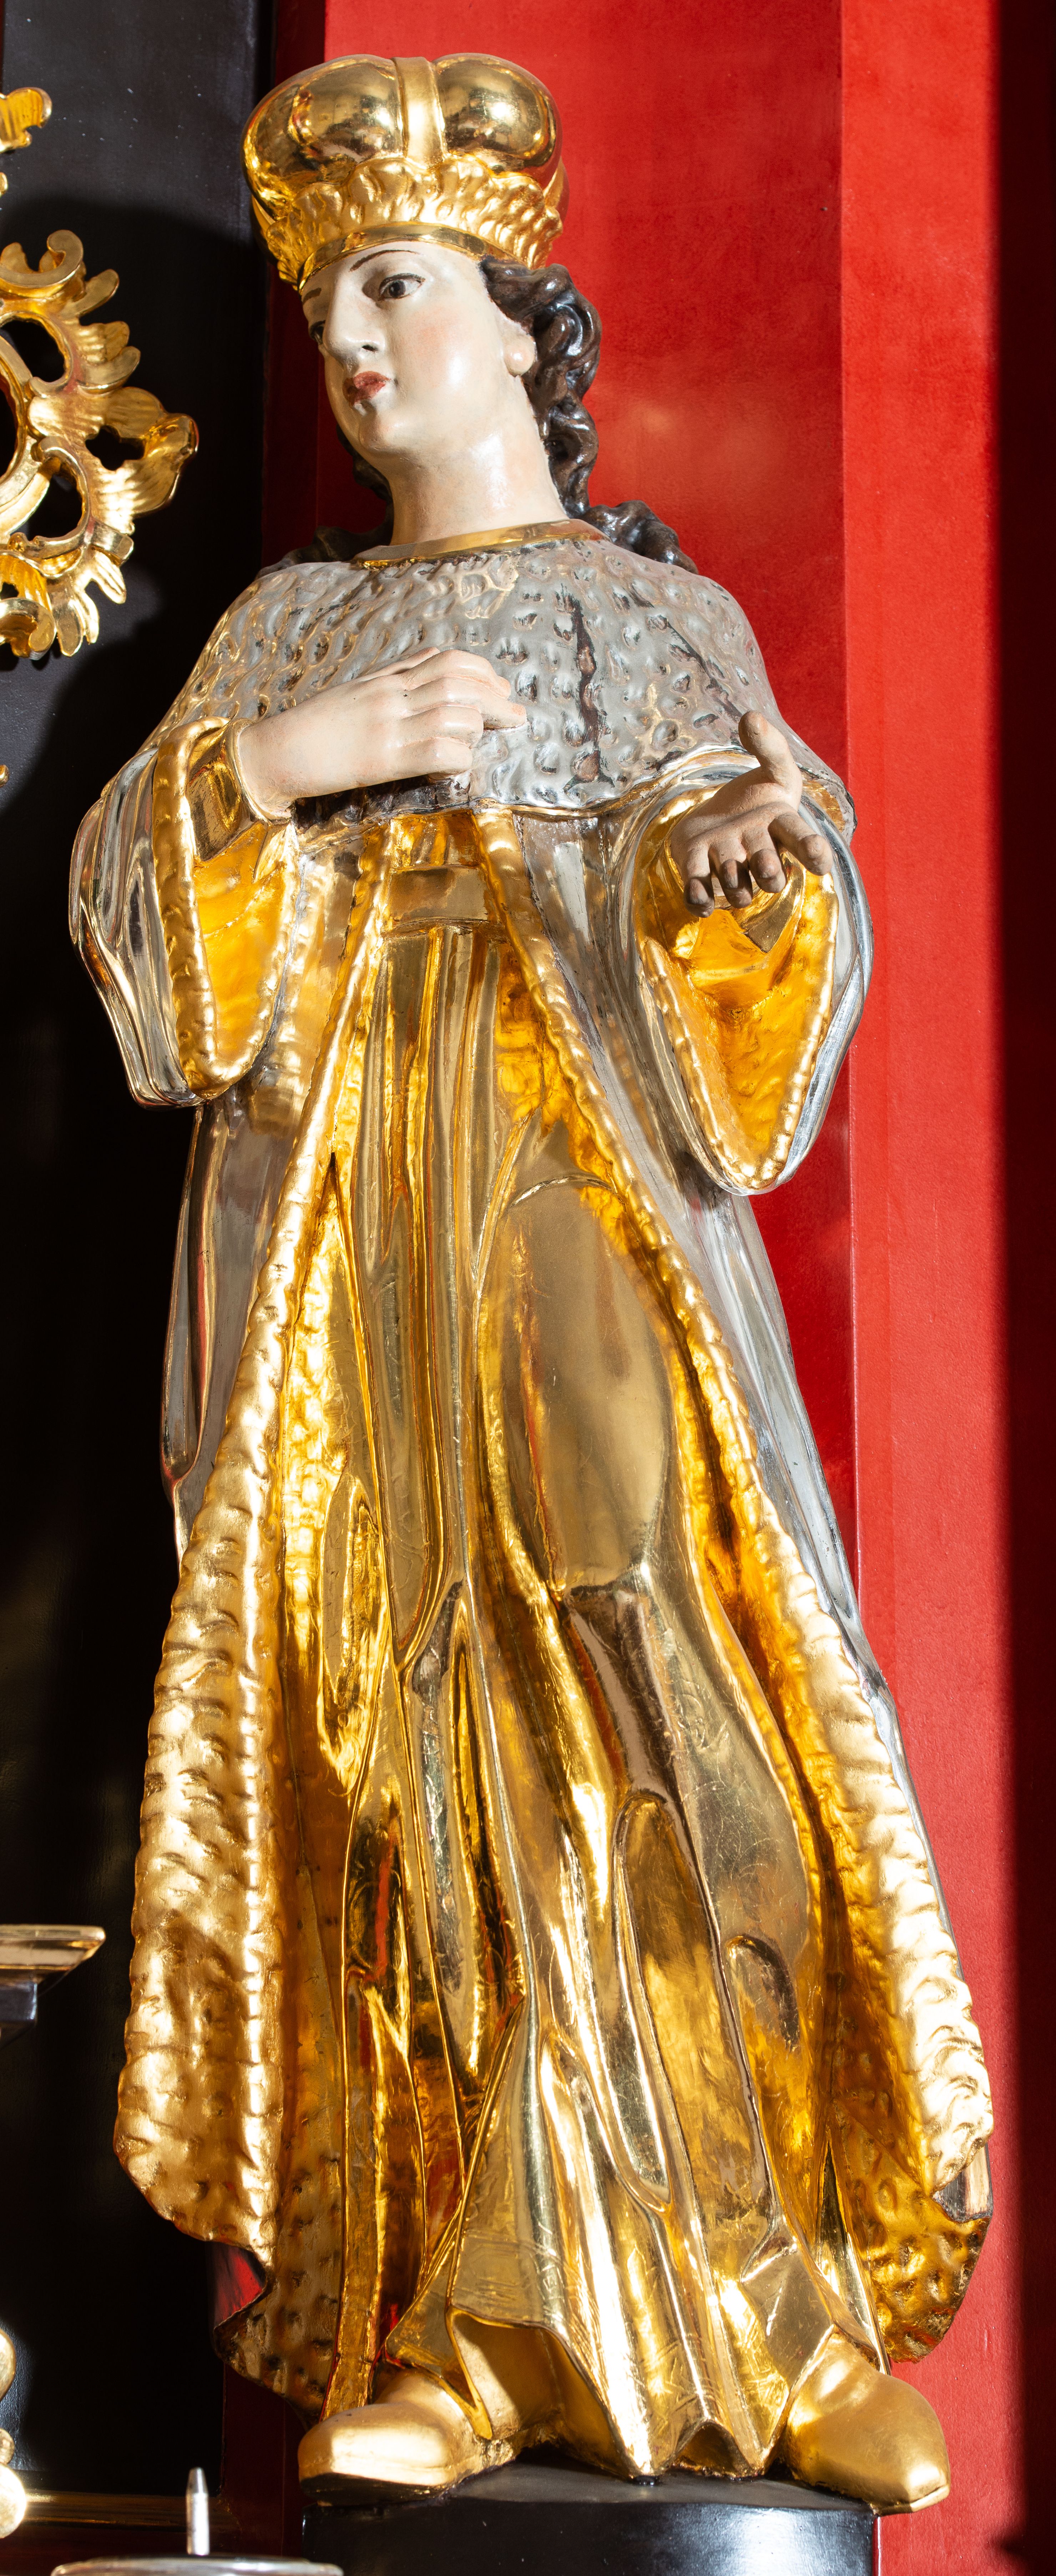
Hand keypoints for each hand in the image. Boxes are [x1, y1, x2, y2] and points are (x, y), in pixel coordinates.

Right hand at [235, 648, 524, 812]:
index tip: (500, 688)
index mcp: (387, 679)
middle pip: (461, 684)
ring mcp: (388, 726)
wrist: (276, 750)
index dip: (482, 671)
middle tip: (517, 716)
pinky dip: (458, 758)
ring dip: (477, 729)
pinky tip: (458, 764)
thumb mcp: (357, 692)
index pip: (447, 660)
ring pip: (455, 714)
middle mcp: (391, 696)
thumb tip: (432, 667)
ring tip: (479, 743)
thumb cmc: (316, 727)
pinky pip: (437, 751)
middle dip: (497, 700)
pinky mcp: (382, 760)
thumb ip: (395, 679)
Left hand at [668, 709, 829, 914]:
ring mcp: (731, 864)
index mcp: (781, 824)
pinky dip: (699, 898)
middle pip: (769, 869)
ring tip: (729, 863)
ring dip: (733, 879)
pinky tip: (698, 900)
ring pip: (736, 883)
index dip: (813, 851)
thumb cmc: (756, 798)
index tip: (821, 861)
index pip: (802, 839)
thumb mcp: (772, 767)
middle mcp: (760, 851)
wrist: (719, 819)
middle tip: (768, 870)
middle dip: (769, 870)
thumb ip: (769, 744)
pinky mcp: (701, 871)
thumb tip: (750, 718)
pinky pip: (701, 892)